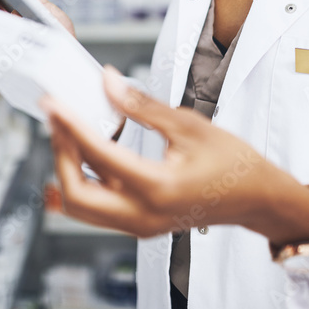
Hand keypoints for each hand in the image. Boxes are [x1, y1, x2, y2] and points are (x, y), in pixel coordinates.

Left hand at [43, 68, 308, 243]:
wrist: (257, 198)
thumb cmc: (233, 163)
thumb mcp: (189, 125)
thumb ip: (142, 106)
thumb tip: (107, 82)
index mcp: (158, 188)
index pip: (98, 155)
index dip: (69, 125)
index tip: (52, 104)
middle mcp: (144, 215)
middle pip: (76, 195)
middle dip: (59, 155)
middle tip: (55, 120)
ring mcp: (140, 225)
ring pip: (82, 206)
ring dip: (67, 168)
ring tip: (66, 130)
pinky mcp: (140, 224)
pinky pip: (98, 207)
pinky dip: (84, 178)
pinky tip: (85, 149)